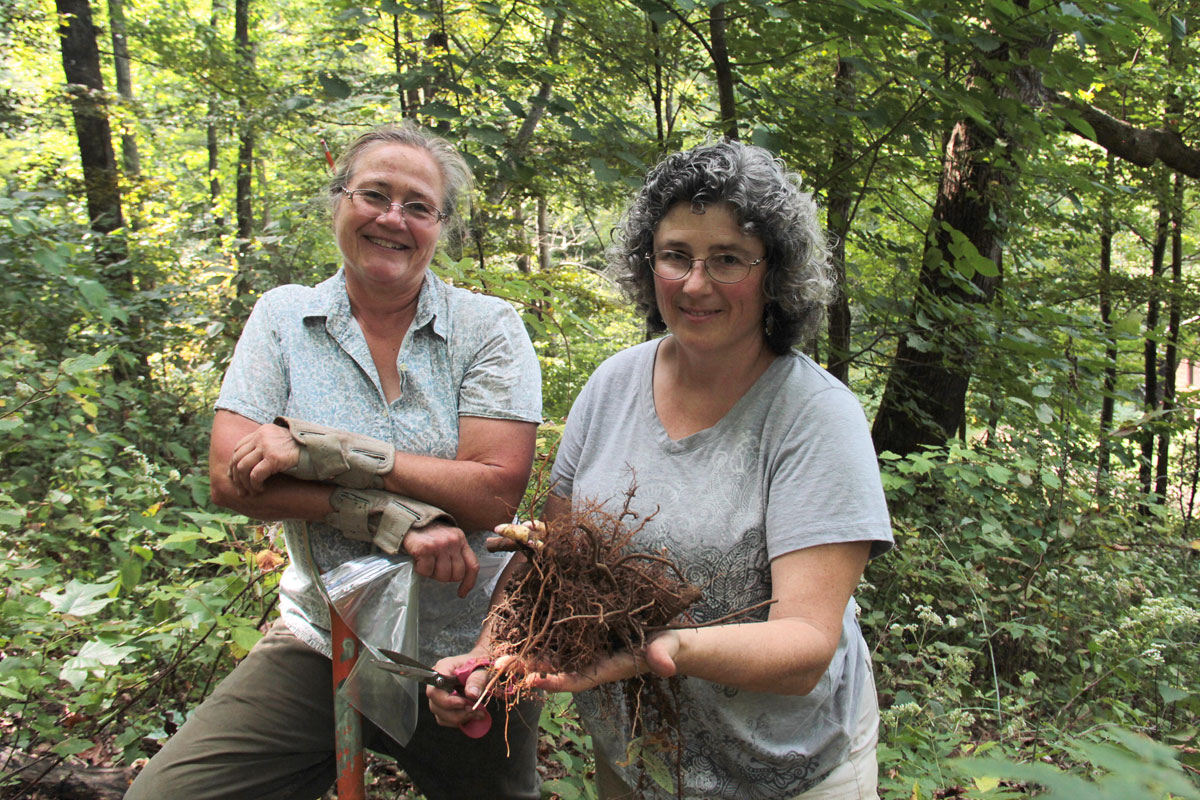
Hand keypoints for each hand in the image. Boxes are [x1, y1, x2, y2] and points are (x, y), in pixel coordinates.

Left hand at [227, 422, 299, 494]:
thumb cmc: (304, 451)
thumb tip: (253, 463)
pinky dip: (255, 485)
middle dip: (236, 477)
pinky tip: (261, 489)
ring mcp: (267, 446)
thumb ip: (268, 447)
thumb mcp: (282, 444)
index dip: (233, 464)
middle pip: (238, 458)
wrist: (321, 450)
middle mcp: (262, 436)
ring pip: (243, 467)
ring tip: (252, 492)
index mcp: (263, 431)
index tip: (234, 477)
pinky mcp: (274, 458)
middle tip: (241, 490)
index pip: (239, 447)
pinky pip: (255, 475)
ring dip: (245, 483)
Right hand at [404, 522, 478, 597]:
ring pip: (443, 575)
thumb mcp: (448, 539)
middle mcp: (453, 541)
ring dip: (432, 574)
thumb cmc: (428, 534)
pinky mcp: (425, 549)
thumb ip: (455, 554)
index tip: (462, 593)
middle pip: (457, 574)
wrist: (408, 520)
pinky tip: (418, 560)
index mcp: (461, 540)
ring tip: (426, 562)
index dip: (469, 582)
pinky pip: (426, 571)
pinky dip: (420, 570)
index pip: (472, 565)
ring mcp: (440, 545)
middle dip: (445, 577)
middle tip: (435, 569)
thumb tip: (459, 577)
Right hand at [427, 649, 492, 730]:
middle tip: (475, 710)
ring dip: (460, 718)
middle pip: (435, 705)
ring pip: (440, 715)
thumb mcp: (482, 669)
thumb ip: (477, 680)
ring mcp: (439, 696)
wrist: (481, 668)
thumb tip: (472, 694)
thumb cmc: (480, 665)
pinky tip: (473, 715)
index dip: (447, 701)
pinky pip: (445, 719)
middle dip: (456, 712)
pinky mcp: (444, 706)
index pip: (434, 690)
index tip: (465, 703)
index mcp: (443, 669)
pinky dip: (460, 720)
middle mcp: (437, 683)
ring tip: (478, 713)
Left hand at [516, 630, 682, 692]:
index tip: (532, 681)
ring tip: (500, 654)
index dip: (555, 682)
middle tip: (499, 666)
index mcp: (607, 669)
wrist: (667, 640)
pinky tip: (519, 632)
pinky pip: (559, 639)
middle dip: (528, 669)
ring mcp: (586, 650)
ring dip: (528, 655)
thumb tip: (666, 667)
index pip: (578, 679)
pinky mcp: (584, 636)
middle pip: (556, 669)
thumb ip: (663, 657)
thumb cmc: (667, 645)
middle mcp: (591, 662)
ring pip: (552, 655)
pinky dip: (540, 638)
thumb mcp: (667, 648)